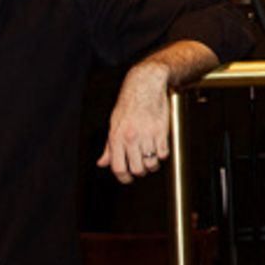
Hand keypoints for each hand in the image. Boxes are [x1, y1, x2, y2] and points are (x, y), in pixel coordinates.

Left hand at [98, 61, 171, 183]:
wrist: (146, 85)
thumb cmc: (129, 102)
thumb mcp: (114, 124)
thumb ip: (108, 147)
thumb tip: (102, 162)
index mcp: (117, 137)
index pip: (118, 167)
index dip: (123, 178)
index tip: (128, 178)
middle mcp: (131, 138)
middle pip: (136, 169)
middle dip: (140, 172)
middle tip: (141, 167)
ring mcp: (146, 135)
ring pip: (151, 164)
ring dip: (152, 165)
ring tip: (151, 159)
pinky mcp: (161, 132)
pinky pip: (163, 154)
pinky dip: (162, 156)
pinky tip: (159, 149)